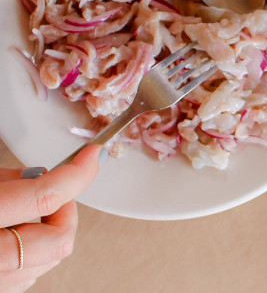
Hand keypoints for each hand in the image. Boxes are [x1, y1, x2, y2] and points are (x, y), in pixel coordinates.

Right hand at [0, 146, 100, 292]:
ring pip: (51, 259)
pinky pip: (31, 275)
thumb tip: (43, 175)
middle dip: (65, 209)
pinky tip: (14, 237)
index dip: (77, 173)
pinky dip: (35, 253)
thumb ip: (9, 181)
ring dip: (50, 231)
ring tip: (22, 214)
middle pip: (59, 238)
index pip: (44, 197)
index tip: (93, 155)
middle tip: (50, 190)